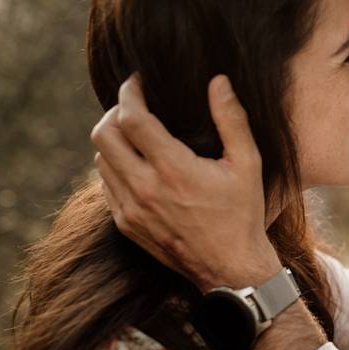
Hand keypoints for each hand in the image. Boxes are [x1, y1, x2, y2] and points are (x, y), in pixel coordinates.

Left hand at [90, 74, 280, 290]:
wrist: (230, 268)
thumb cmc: (243, 213)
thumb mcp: (248, 164)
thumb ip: (232, 119)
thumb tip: (218, 81)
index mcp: (173, 169)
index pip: (131, 118)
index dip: (130, 92)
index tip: (138, 81)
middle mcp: (145, 189)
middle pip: (103, 135)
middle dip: (114, 111)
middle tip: (134, 105)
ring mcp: (131, 209)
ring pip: (100, 159)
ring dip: (113, 140)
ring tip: (136, 133)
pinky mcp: (126, 224)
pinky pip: (106, 185)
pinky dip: (115, 167)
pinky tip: (138, 164)